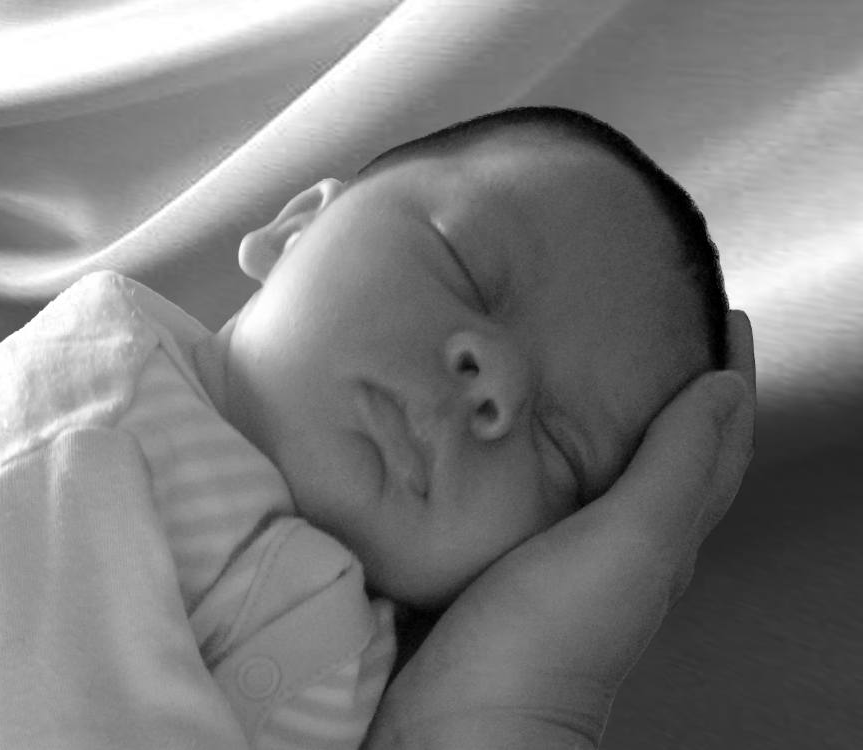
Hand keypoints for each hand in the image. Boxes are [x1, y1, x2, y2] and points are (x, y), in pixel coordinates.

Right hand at [364, 310, 756, 748]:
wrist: (457, 725)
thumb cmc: (546, 644)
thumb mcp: (628, 546)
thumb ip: (676, 470)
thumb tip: (726, 390)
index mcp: (662, 535)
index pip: (715, 443)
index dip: (730, 378)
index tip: (723, 317)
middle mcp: (617, 540)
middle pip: (664, 448)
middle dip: (670, 383)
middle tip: (652, 320)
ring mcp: (555, 545)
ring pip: (594, 459)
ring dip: (601, 404)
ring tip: (582, 348)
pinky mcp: (499, 547)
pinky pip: (531, 477)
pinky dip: (537, 437)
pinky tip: (509, 415)